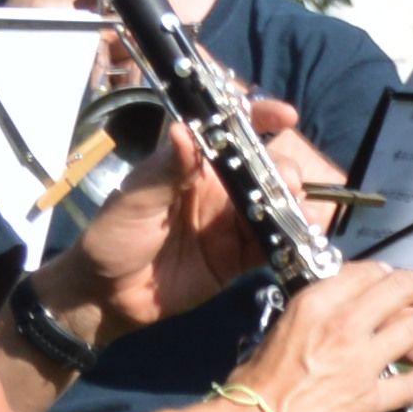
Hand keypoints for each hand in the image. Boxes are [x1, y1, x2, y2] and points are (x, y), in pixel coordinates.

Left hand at [53, 92, 305, 329]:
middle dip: (284, 170)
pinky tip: (305, 239)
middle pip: (264, 170)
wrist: (107, 295)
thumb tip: (183, 130)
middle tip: (288, 183)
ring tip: (303, 213)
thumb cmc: (113, 237)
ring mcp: (232, 224)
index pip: (229, 134)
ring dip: (295, 204)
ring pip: (277, 205)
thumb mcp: (134, 201)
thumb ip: (166, 171)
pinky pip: (274, 244)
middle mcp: (219, 190)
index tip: (286, 116)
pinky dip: (294, 240)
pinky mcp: (241, 257)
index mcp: (193, 167)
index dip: (260, 118)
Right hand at [237, 259, 412, 411]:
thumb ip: (314, 316)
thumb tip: (336, 312)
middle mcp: (342, 326)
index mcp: (315, 306)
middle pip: (402, 288)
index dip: (385, 274)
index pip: (367, 270)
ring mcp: (361, 362)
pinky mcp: (371, 397)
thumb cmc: (255, 386)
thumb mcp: (280, 330)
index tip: (389, 281)